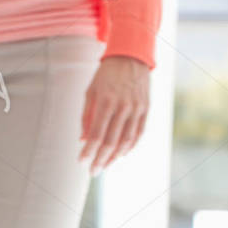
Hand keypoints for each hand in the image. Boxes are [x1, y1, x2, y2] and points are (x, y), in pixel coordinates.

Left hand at [79, 56, 149, 172]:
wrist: (131, 55)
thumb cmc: (106, 75)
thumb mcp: (91, 92)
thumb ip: (86, 117)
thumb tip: (83, 140)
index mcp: (106, 102)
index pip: (96, 135)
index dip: (88, 152)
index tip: (81, 162)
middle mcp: (123, 106)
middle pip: (111, 142)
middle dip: (100, 160)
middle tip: (93, 171)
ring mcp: (136, 108)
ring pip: (126, 141)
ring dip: (114, 157)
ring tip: (104, 165)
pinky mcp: (145, 108)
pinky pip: (138, 134)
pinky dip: (129, 147)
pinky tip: (120, 154)